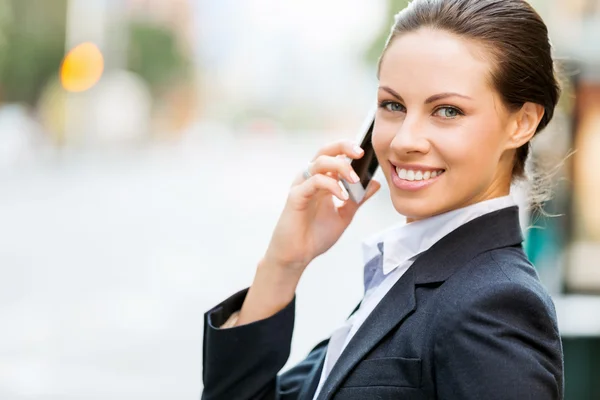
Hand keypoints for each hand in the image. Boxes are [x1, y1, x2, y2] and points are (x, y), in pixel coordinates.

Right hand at [263, 140, 380, 273]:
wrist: (298, 255)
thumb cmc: (316, 234)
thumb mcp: (344, 215)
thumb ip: (358, 199)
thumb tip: (375, 183)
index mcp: (321, 180)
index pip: (334, 155)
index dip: (348, 149)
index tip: (366, 153)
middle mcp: (310, 179)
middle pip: (325, 151)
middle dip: (343, 147)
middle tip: (360, 153)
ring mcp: (302, 186)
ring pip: (319, 162)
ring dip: (340, 167)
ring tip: (355, 180)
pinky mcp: (295, 196)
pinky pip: (314, 182)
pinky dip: (331, 185)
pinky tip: (343, 196)